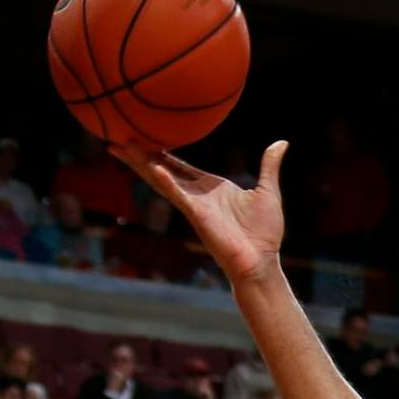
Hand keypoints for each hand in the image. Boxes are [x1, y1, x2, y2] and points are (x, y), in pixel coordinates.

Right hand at [116, 141, 286, 284]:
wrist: (262, 261)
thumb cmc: (265, 234)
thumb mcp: (268, 190)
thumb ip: (269, 165)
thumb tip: (281, 143)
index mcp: (211, 187)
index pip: (179, 166)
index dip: (160, 152)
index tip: (143, 137)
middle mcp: (198, 195)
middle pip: (162, 170)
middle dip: (140, 155)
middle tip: (117, 138)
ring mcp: (194, 205)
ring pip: (162, 180)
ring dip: (142, 164)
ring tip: (120, 147)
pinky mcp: (198, 216)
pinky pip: (179, 196)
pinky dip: (167, 182)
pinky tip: (153, 168)